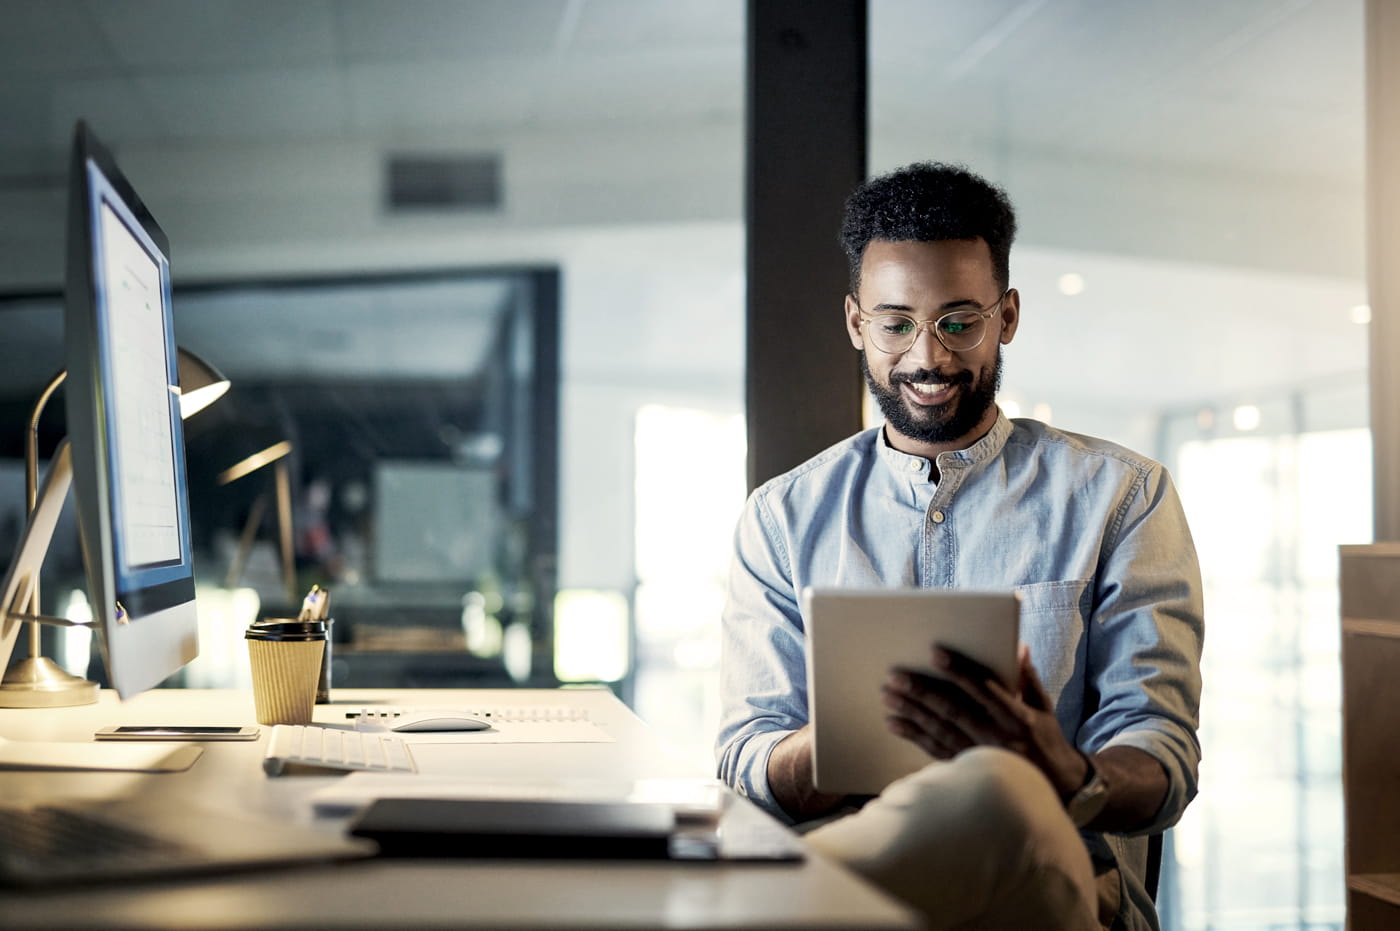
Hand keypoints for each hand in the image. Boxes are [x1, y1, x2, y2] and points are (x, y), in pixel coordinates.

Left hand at [881, 643, 1088, 798]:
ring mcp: (981, 756)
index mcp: (1017, 718)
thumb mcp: (1044, 708)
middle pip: (953, 709)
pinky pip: (936, 751)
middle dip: (922, 691)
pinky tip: (895, 724)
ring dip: (911, 712)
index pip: (983, 689)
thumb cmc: (1048, 741)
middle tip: (896, 675)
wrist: (1058, 787)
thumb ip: (1027, 678)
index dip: (958, 671)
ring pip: (940, 730)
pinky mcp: (969, 770)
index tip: (935, 653)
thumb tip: (1018, 646)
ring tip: (889, 696)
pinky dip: (914, 736)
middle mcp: (997, 737)